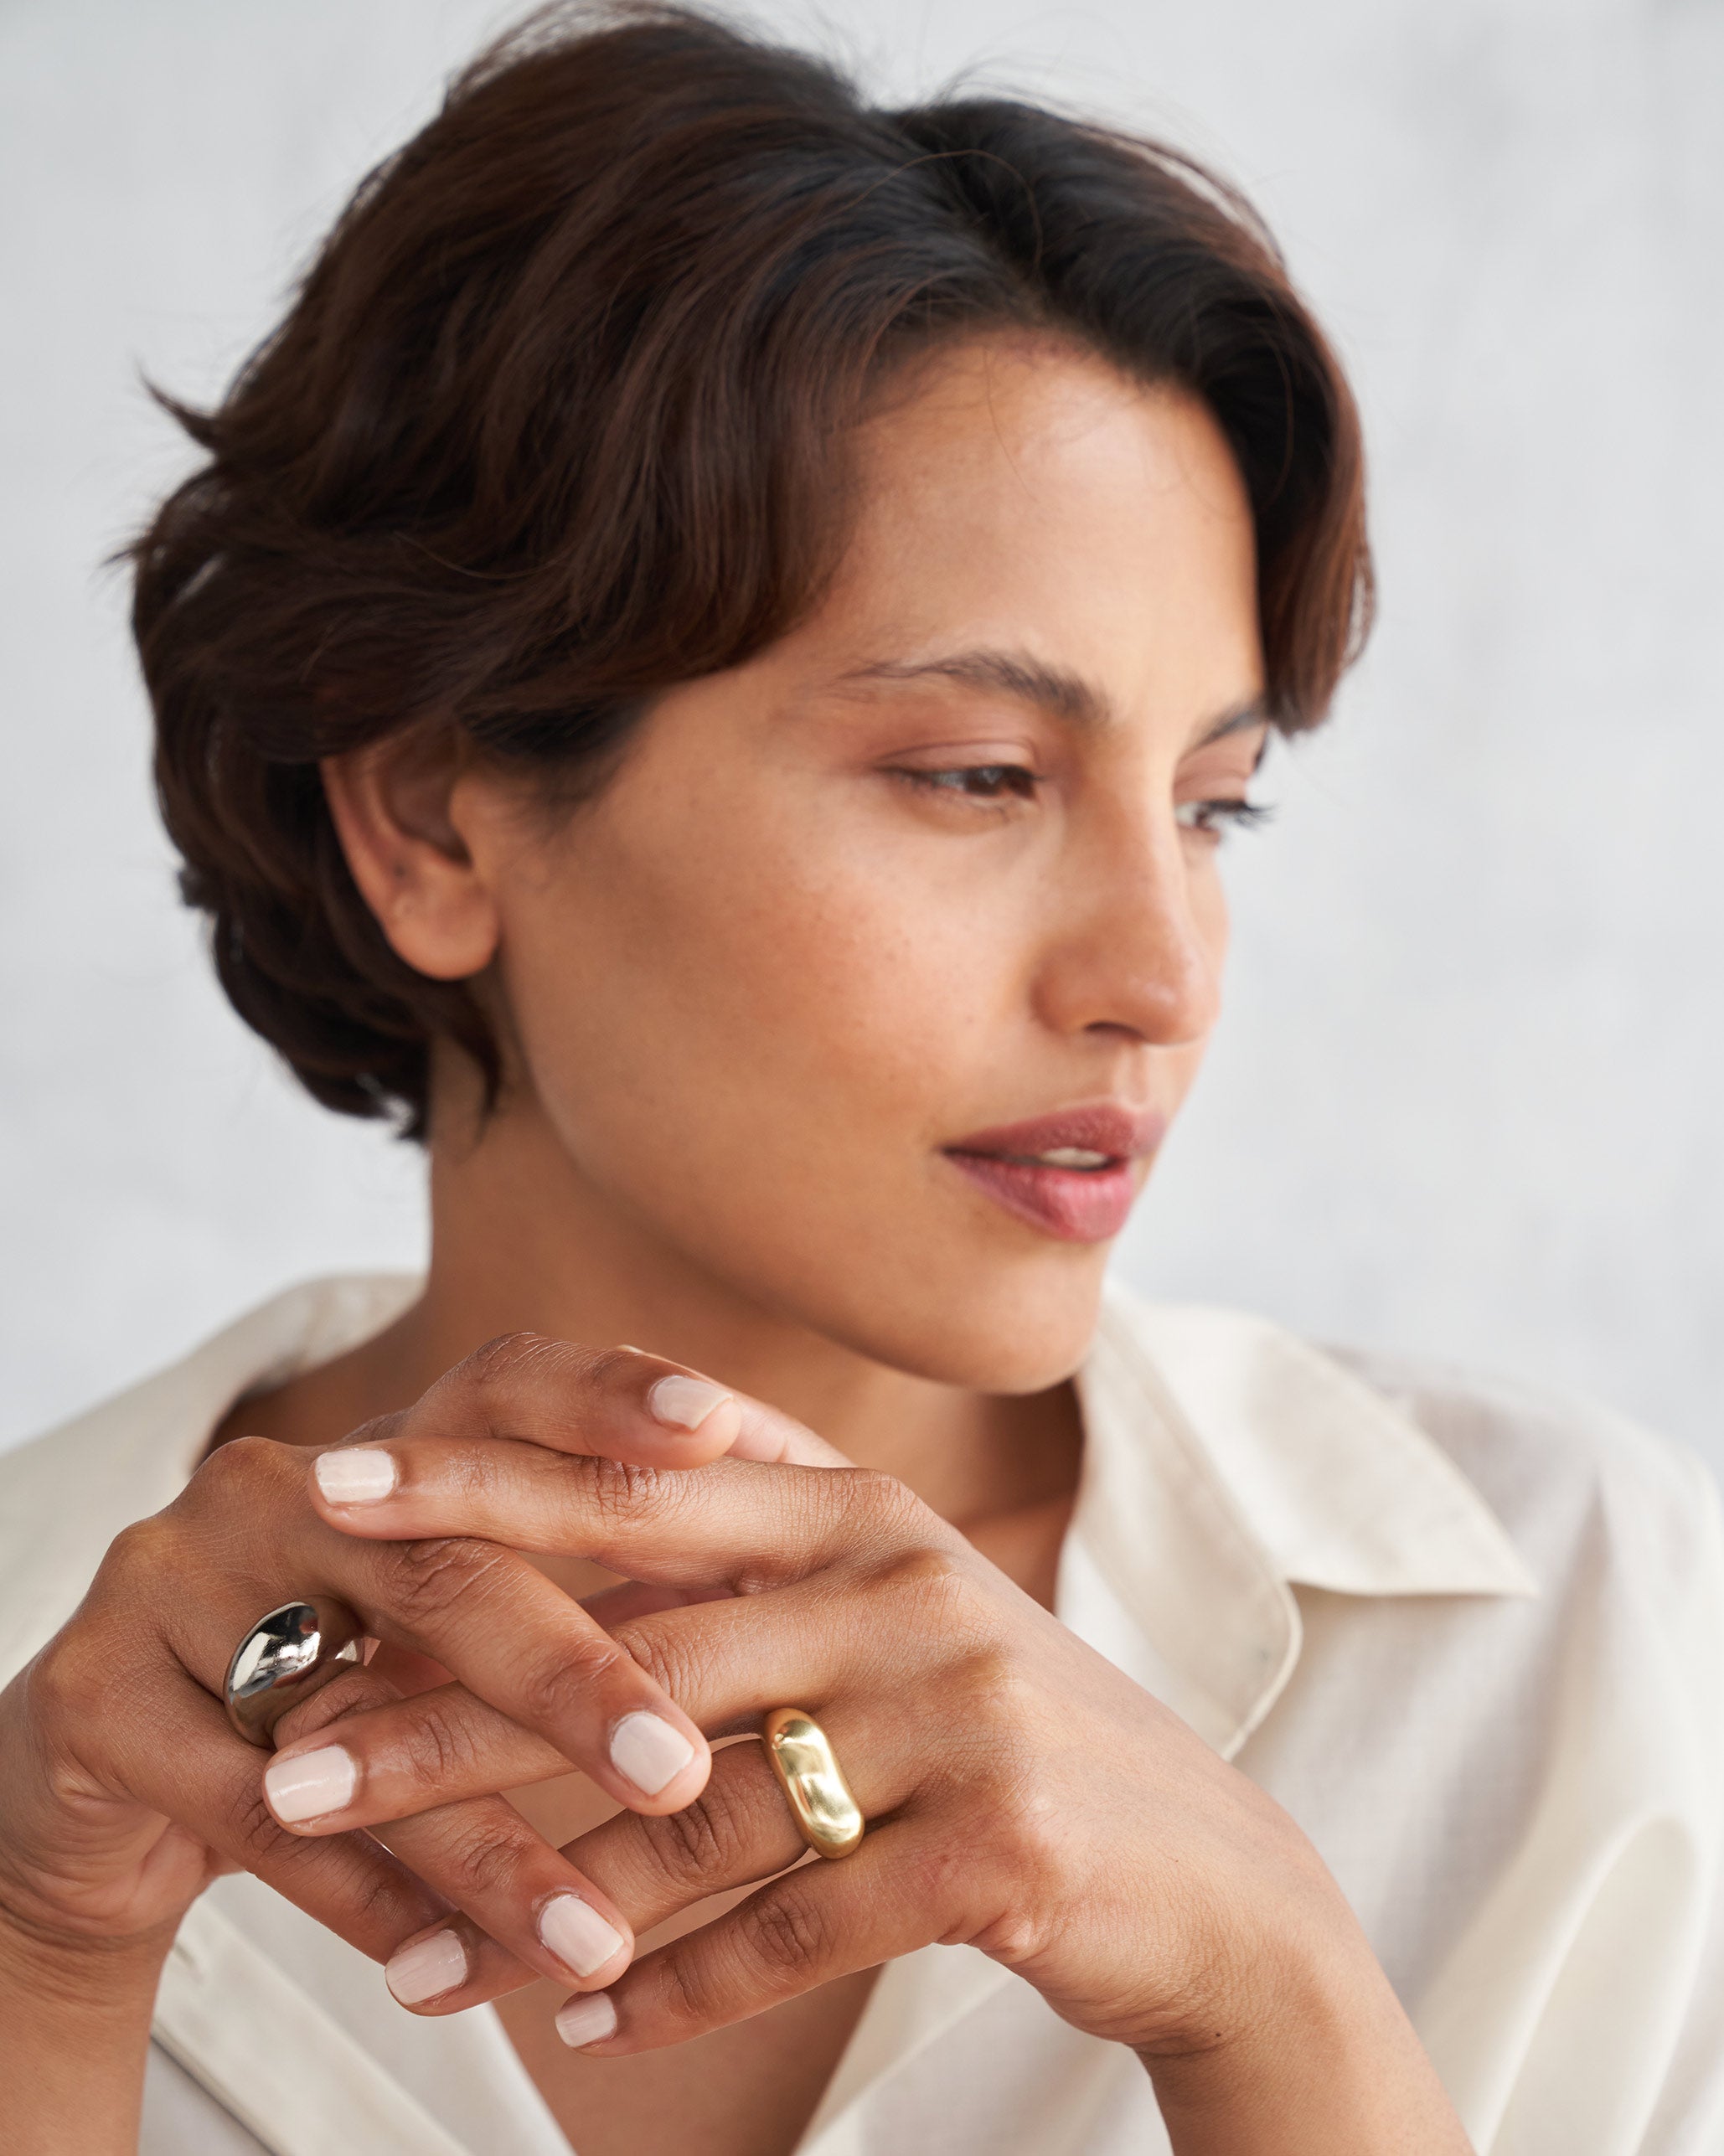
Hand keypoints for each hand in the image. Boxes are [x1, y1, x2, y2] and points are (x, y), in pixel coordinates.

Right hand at [0, 1341, 756, 2018]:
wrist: (114, 1770)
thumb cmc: (339, 1680)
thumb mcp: (451, 1619)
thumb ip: (584, 1577)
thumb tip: (796, 1562)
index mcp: (381, 1447)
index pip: (503, 1387)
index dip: (605, 1398)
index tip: (715, 1428)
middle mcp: (274, 1485)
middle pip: (444, 1568)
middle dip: (574, 1678)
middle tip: (685, 1770)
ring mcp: (167, 1579)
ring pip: (350, 1715)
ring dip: (482, 1840)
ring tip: (595, 1938)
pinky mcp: (92, 1698)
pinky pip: (250, 1813)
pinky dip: (362, 1897)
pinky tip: (444, 1967)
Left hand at [269, 1337, 1469, 2149]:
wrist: (1205, 1876)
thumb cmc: (996, 1736)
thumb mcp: (883, 1613)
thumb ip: (739, 1572)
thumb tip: (537, 1565)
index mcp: (857, 1508)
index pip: (637, 1479)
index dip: (481, 1474)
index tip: (331, 1482)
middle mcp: (902, 1581)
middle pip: (632, 1647)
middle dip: (449, 1711)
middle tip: (295, 1763)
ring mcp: (957, 1707)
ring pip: (696, 1811)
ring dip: (541, 1907)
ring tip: (411, 1978)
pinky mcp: (999, 1843)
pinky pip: (795, 1925)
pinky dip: (681, 1987)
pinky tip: (589, 2031)